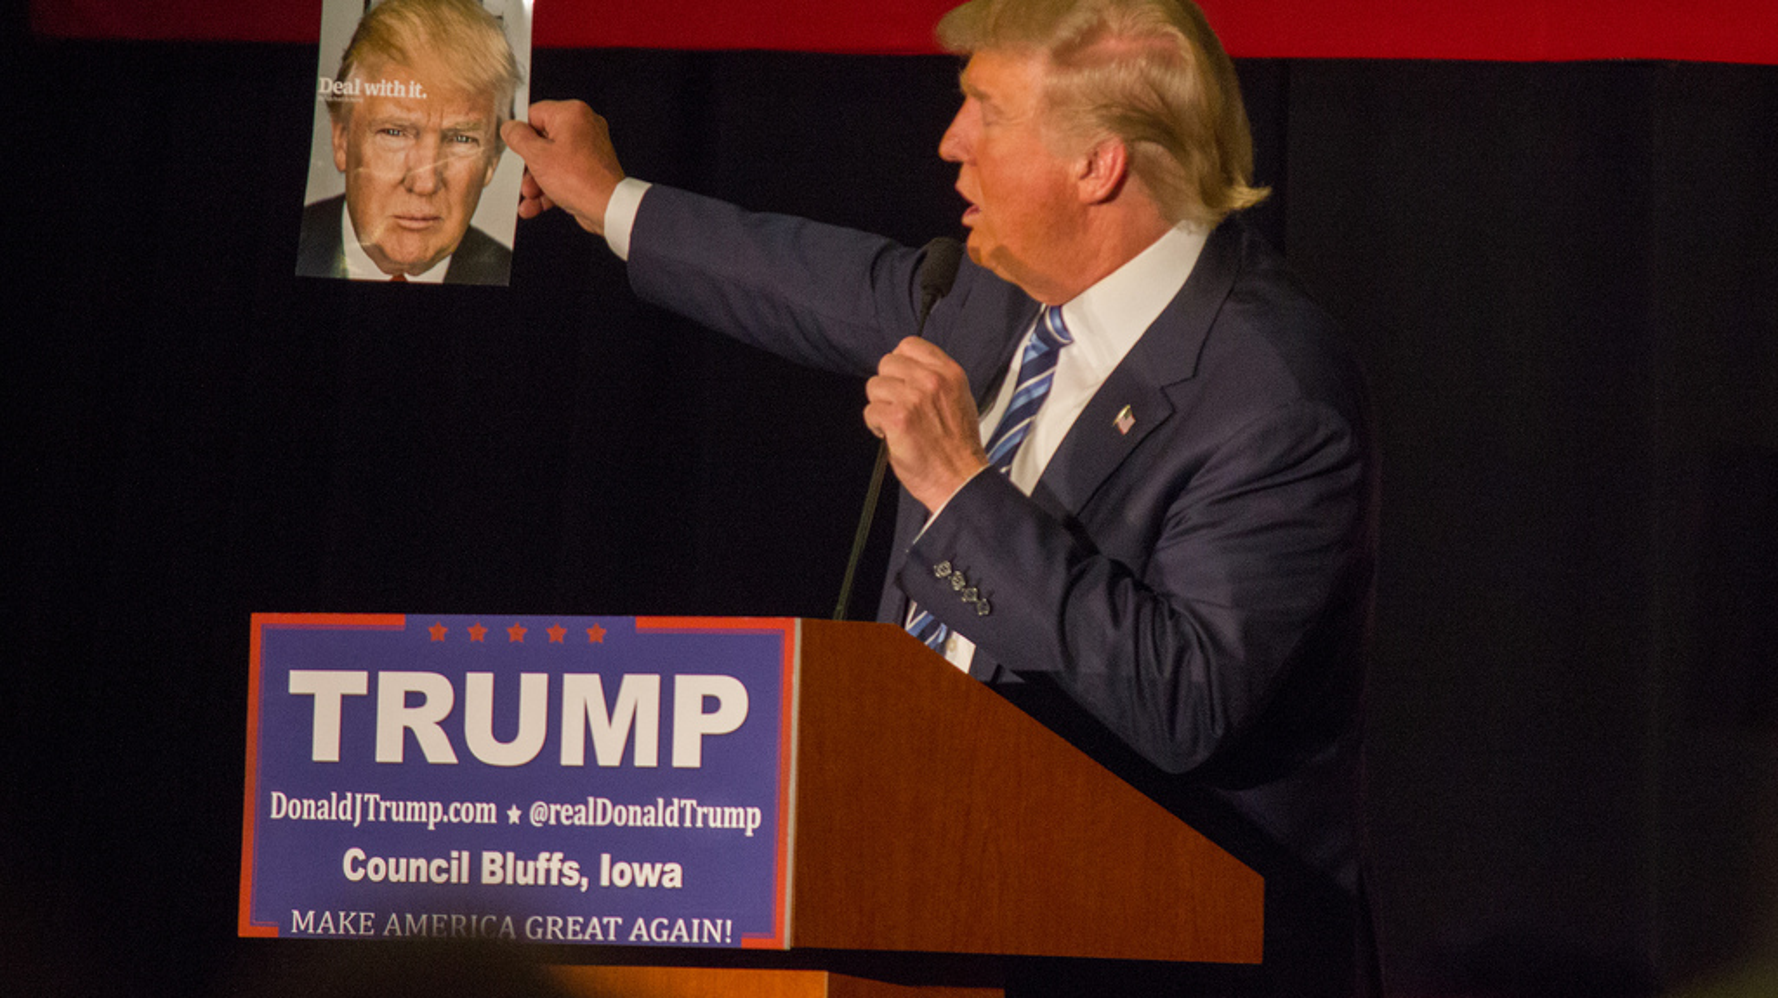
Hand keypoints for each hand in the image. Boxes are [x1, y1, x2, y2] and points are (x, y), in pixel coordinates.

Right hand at [500, 100, 624, 234]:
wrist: (608, 208)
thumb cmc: (580, 180)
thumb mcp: (537, 156)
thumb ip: (518, 138)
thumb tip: (510, 128)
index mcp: (572, 114)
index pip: (535, 114)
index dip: (521, 133)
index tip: (514, 148)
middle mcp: (584, 127)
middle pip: (543, 141)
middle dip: (530, 166)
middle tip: (524, 178)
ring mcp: (590, 149)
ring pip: (553, 161)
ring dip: (537, 182)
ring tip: (529, 197)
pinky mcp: (592, 169)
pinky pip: (565, 174)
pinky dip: (551, 189)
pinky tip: (535, 205)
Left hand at [863, 338, 988, 511]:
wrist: (960, 479)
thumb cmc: (959, 447)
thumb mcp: (960, 399)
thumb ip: (936, 379)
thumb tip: (910, 369)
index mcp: (949, 373)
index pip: (909, 344)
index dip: (900, 363)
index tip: (901, 379)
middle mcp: (931, 381)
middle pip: (887, 363)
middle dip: (888, 385)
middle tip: (898, 405)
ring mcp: (913, 399)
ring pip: (875, 386)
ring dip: (881, 406)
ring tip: (897, 422)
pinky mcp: (897, 419)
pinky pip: (870, 410)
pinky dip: (876, 425)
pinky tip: (891, 434)